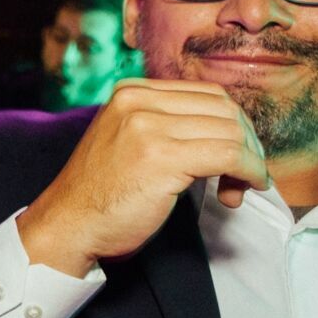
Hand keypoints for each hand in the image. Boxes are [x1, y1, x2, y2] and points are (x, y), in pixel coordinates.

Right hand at [17, 79, 268, 277]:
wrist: (68, 225)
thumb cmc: (101, 193)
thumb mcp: (127, 139)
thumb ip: (164, 124)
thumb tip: (228, 130)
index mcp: (129, 92)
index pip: (208, 94)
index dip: (233, 126)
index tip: (235, 157)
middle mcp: (137, 102)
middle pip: (224, 110)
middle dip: (246, 143)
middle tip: (241, 176)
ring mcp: (147, 127)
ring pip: (231, 132)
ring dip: (249, 162)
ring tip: (234, 189)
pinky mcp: (160, 157)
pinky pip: (229, 156)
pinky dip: (249, 172)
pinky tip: (241, 189)